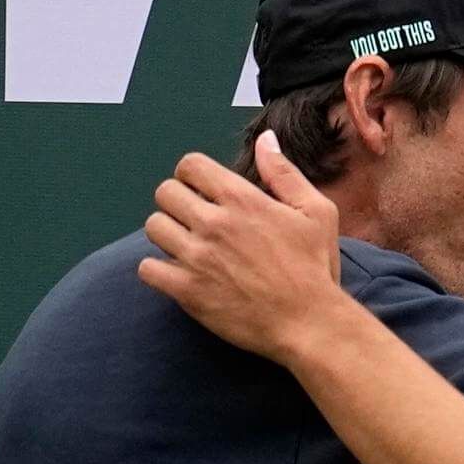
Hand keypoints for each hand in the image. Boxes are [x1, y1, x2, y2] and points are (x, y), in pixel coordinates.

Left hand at [137, 131, 349, 362]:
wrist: (309, 323)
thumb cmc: (315, 268)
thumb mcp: (316, 212)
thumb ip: (284, 173)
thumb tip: (265, 140)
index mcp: (242, 200)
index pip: (190, 165)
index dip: (193, 175)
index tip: (203, 191)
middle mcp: (214, 223)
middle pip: (165, 192)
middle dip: (178, 202)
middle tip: (195, 220)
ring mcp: (197, 257)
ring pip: (154, 227)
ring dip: (168, 233)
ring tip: (188, 246)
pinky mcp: (187, 290)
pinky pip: (147, 268)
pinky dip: (158, 269)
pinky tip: (178, 273)